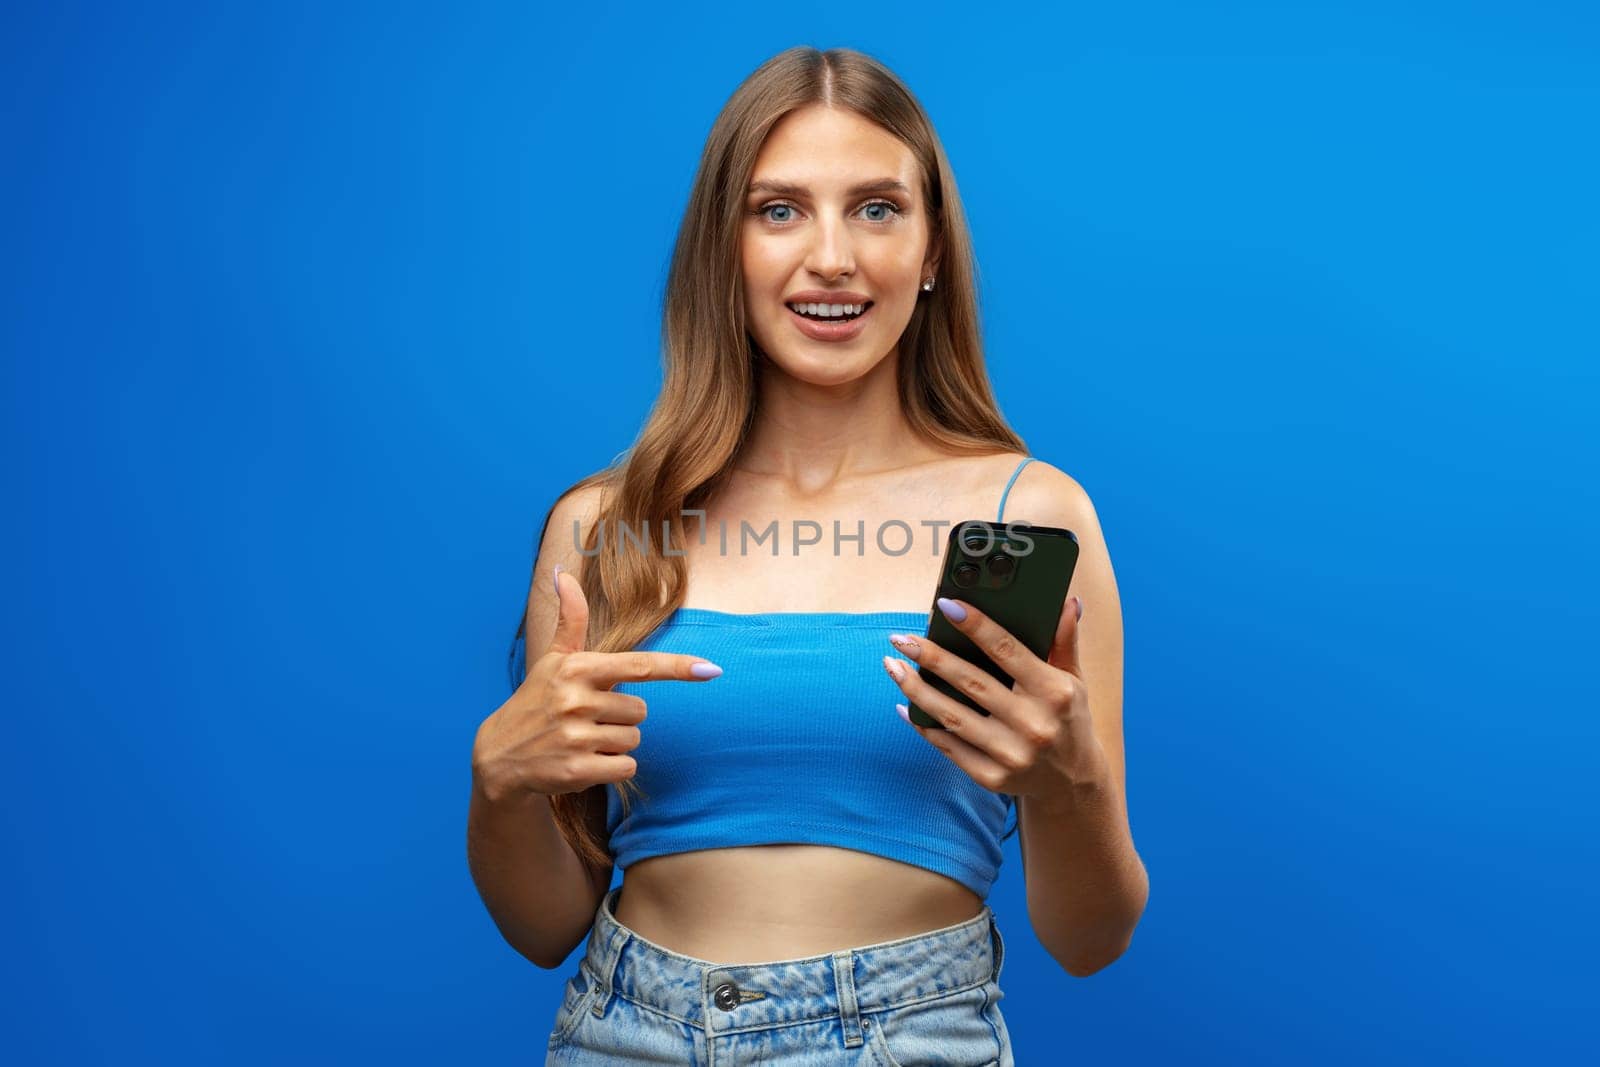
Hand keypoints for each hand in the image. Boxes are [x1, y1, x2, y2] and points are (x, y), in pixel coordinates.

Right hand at [471, 565, 722, 802]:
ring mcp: (575, 737)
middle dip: (622, 716)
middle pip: (641, 710)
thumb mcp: (552, 659)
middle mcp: (576, 700)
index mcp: (577, 668)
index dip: (678, 667)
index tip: (712, 669)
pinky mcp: (576, 772)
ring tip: (584, 740)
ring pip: (634, 740)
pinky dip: (613, 768)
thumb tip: (563, 574)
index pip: (639, 666)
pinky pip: (626, 768)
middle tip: (588, 718)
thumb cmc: (537, 700)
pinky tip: (585, 762)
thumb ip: (570, 619)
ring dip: (617, 743)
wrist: (500, 756)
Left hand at [881, 594, 1106, 803]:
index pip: (1007, 650)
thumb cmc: (1069, 718)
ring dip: (916, 690)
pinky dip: (923, 725)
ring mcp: (1012, 755)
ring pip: (952, 716)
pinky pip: (948, 747)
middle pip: (971, 682)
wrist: (1074, 781)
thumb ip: (1065, 641)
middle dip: (930, 657)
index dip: (975, 625)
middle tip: (901, 639)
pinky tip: (904, 706)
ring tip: (893, 666)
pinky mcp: (992, 778)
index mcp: (1054, 692)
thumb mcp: (1074, 680)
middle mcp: (1033, 724)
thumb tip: (1067, 603)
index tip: (945, 605)